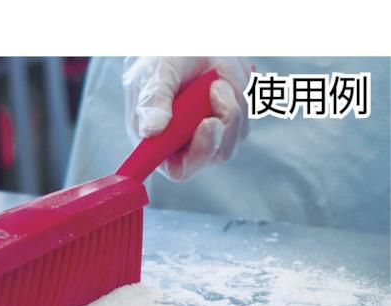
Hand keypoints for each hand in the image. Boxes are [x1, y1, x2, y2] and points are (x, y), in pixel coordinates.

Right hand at [123, 57, 252, 180]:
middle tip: (218, 87)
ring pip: (238, 133)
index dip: (198, 154)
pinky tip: (224, 72)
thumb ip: (153, 102)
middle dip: (225, 122)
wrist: (185, 42)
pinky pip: (249, 113)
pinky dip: (242, 88)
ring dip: (233, 98)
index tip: (209, 123)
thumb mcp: (154, 75)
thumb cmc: (160, 60)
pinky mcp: (233, 121)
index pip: (182, 170)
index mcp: (162, 145)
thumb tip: (151, 131)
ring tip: (215, 71)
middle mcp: (187, 146)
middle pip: (218, 154)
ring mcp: (213, 135)